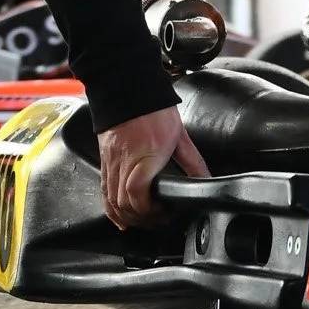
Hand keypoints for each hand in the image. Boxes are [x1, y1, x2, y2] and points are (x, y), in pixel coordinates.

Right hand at [98, 104, 208, 228]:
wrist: (127, 88)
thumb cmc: (153, 109)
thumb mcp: (180, 135)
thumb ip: (193, 161)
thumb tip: (205, 180)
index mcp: (146, 155)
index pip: (137, 192)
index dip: (149, 210)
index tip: (164, 212)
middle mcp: (125, 161)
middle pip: (124, 202)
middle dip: (142, 218)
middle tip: (159, 220)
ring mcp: (111, 162)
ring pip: (112, 200)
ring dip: (128, 217)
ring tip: (144, 220)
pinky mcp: (104, 161)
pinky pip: (103, 191)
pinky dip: (111, 209)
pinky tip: (121, 219)